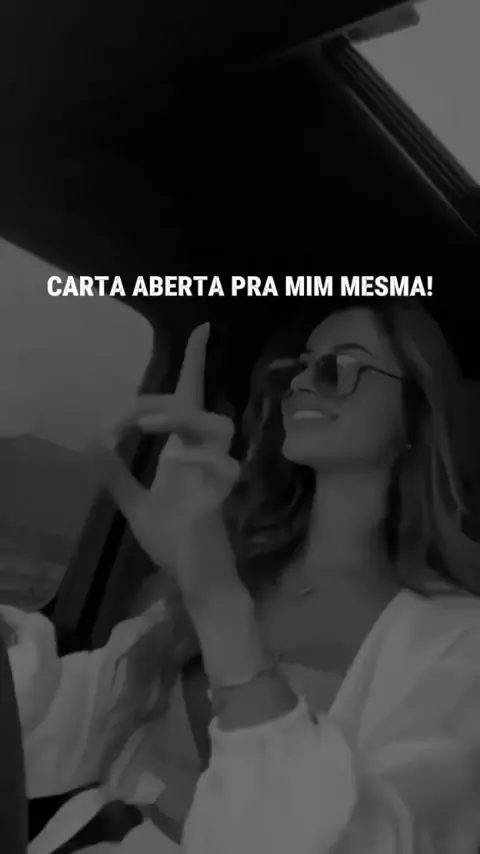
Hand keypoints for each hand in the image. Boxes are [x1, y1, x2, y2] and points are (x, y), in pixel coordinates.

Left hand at [94, 323, 241, 602]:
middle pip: (192, 406)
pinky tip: (179, 469)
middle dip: (158, 403)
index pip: (190, 398)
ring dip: (177, 419)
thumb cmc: (172, 539)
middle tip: (123, 421)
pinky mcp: (222, 494)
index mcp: (182, 452)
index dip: (196, 363)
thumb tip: (93, 441)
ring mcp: (216, 471)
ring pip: (214, 425)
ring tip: (138, 425)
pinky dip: (202, 463)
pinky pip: (223, 467)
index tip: (202, 329)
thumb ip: (116, 474)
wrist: (191, 578)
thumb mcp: (134, 504)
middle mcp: (202, 454)